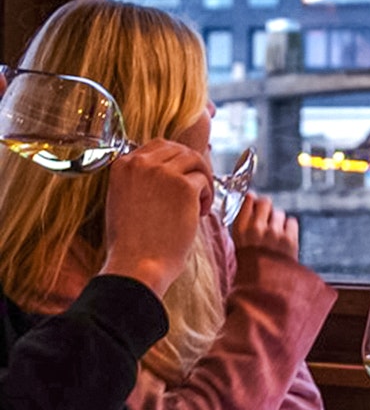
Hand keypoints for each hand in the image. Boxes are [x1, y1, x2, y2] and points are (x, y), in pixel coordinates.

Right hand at [100, 140, 213, 297]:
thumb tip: (169, 171)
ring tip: (199, 204)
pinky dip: (208, 198)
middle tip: (198, 188)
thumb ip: (141, 180)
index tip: (182, 177)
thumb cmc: (132, 242)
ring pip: (196, 161)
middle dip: (193, 166)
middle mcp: (140, 163)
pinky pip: (205, 181)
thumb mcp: (124, 200)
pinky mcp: (184, 186)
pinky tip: (200, 214)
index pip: (158, 146)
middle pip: (180, 149)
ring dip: (203, 180)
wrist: (137, 264)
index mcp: (122, 165)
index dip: (176, 160)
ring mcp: (162, 173)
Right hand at [231, 192, 298, 259]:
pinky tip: (284, 237)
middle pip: (265, 202)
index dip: (253, 199)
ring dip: (278, 220)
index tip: (254, 200)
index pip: (248, 201)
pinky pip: (292, 221)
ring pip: (279, 213)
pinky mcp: (289, 239)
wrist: (265, 286)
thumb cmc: (251, 264)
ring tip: (275, 234)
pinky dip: (289, 227)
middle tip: (268, 216)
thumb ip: (243, 222)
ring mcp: (274, 233)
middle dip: (267, 207)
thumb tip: (251, 197)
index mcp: (240, 230)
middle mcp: (256, 229)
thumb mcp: (238, 243)